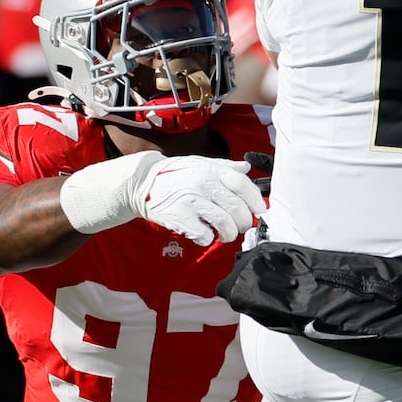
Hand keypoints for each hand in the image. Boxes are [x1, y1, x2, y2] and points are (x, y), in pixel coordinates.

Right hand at [137, 155, 266, 243]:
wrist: (142, 182)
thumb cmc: (175, 174)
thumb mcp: (200, 163)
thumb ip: (225, 167)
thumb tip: (247, 167)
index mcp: (211, 170)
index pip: (242, 184)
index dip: (255, 200)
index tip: (259, 210)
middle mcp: (203, 183)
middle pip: (237, 209)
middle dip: (243, 222)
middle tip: (240, 226)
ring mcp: (191, 201)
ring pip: (224, 225)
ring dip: (229, 234)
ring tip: (225, 234)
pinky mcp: (179, 217)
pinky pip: (205, 235)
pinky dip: (208, 238)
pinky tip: (204, 233)